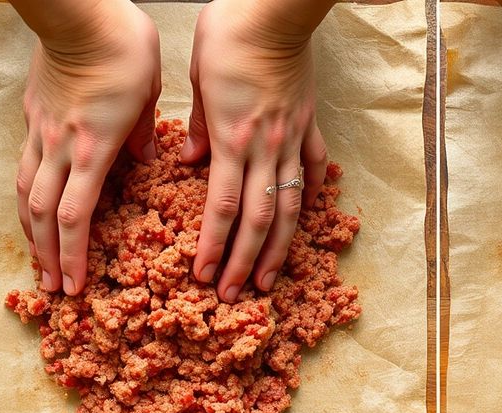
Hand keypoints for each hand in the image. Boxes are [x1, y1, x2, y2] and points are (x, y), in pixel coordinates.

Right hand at [14, 0, 160, 294]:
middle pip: (45, 214)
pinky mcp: (33, 117)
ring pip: (27, 193)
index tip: (75, 283)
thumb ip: (142, 133)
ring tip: (38, 262)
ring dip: (32, 233)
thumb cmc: (123, 49)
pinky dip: (28, 197)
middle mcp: (62, 147)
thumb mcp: (149, 94)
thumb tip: (142, 158)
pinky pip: (26, 166)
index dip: (73, 255)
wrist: (78, 12)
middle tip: (54, 288)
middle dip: (48, 255)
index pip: (77, 215)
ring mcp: (42, 132)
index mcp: (94, 148)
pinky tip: (33, 211)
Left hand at [181, 0, 331, 301]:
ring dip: (277, 248)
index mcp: (234, 137)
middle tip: (234, 295)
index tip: (204, 275)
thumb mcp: (199, 80)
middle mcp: (266, 146)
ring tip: (268, 278)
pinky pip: (312, 169)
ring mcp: (293, 139)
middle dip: (244, 261)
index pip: (224, 206)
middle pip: (259, 218)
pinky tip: (304, 218)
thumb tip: (190, 159)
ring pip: (290, 206)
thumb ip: (198, 126)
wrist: (275, 9)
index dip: (214, 245)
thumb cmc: (229, 35)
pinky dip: (309, 196)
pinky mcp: (308, 126)